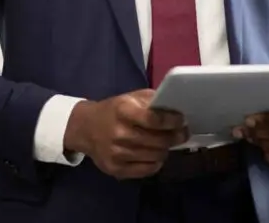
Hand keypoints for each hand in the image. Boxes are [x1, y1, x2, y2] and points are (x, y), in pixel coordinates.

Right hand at [64, 89, 187, 179]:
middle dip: (175, 137)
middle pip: (158, 140)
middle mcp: (119, 133)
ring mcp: (117, 154)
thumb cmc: (114, 110)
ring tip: (167, 143)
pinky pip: (146, 170)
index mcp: (123, 111)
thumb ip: (152, 101)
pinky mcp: (116, 169)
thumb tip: (176, 108)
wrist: (85, 128)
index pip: (153, 119)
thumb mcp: (130, 98)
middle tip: (182, 133)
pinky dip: (156, 163)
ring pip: (155, 156)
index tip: (182, 120)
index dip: (172, 121)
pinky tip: (156, 154)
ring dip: (166, 149)